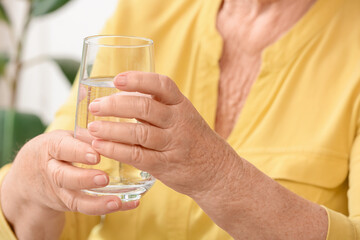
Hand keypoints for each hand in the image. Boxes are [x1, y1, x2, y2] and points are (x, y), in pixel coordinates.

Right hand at [1, 131, 137, 228]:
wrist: (31, 176)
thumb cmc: (58, 149)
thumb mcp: (66, 137)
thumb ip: (85, 135)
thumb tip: (112, 128)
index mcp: (51, 147)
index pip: (62, 148)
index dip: (78, 152)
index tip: (96, 155)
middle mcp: (52, 171)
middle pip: (64, 177)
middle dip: (84, 179)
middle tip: (104, 178)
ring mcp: (60, 190)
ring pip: (74, 200)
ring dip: (97, 203)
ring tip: (116, 202)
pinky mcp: (69, 204)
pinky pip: (87, 209)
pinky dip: (107, 208)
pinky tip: (126, 204)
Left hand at [87, 71, 240, 198]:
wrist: (217, 171)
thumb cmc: (194, 140)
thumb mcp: (184, 117)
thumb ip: (159, 107)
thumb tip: (123, 96)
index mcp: (182, 105)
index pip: (162, 85)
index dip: (138, 80)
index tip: (117, 80)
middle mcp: (179, 122)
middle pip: (145, 108)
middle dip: (116, 105)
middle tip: (95, 107)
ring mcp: (173, 144)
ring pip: (139, 133)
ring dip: (112, 129)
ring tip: (92, 127)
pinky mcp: (165, 166)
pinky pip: (137, 156)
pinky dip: (116, 150)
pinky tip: (101, 146)